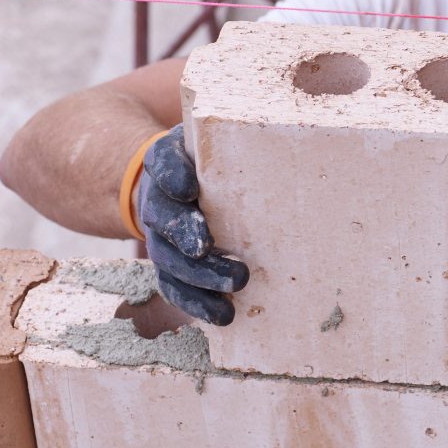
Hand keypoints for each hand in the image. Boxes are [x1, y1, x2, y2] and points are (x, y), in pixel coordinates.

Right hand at [139, 125, 247, 324]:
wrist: (176, 180)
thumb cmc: (213, 158)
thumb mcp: (217, 136)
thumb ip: (235, 134)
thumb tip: (290, 131)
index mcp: (167, 163)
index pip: (163, 164)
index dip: (172, 176)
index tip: (188, 187)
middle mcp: (158, 200)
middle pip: (163, 220)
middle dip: (187, 237)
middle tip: (214, 250)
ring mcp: (161, 237)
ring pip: (169, 261)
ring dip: (199, 279)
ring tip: (235, 287)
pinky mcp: (172, 265)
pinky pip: (176, 287)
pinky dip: (197, 303)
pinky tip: (224, 316)